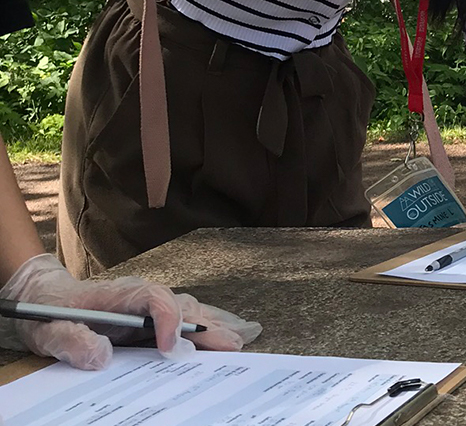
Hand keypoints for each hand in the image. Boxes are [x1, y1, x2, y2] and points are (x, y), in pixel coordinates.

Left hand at [0, 253, 260, 369]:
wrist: (43, 297)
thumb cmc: (47, 314)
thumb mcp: (49, 332)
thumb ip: (73, 342)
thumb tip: (102, 356)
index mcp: (119, 295)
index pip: (155, 299)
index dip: (168, 320)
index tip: (170, 348)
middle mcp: (140, 295)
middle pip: (182, 304)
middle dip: (208, 325)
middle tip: (232, 347)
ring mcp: (147, 304)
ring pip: (189, 309)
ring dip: (213, 325)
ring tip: (238, 342)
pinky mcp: (149, 315)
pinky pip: (184, 316)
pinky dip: (206, 326)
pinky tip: (224, 335)